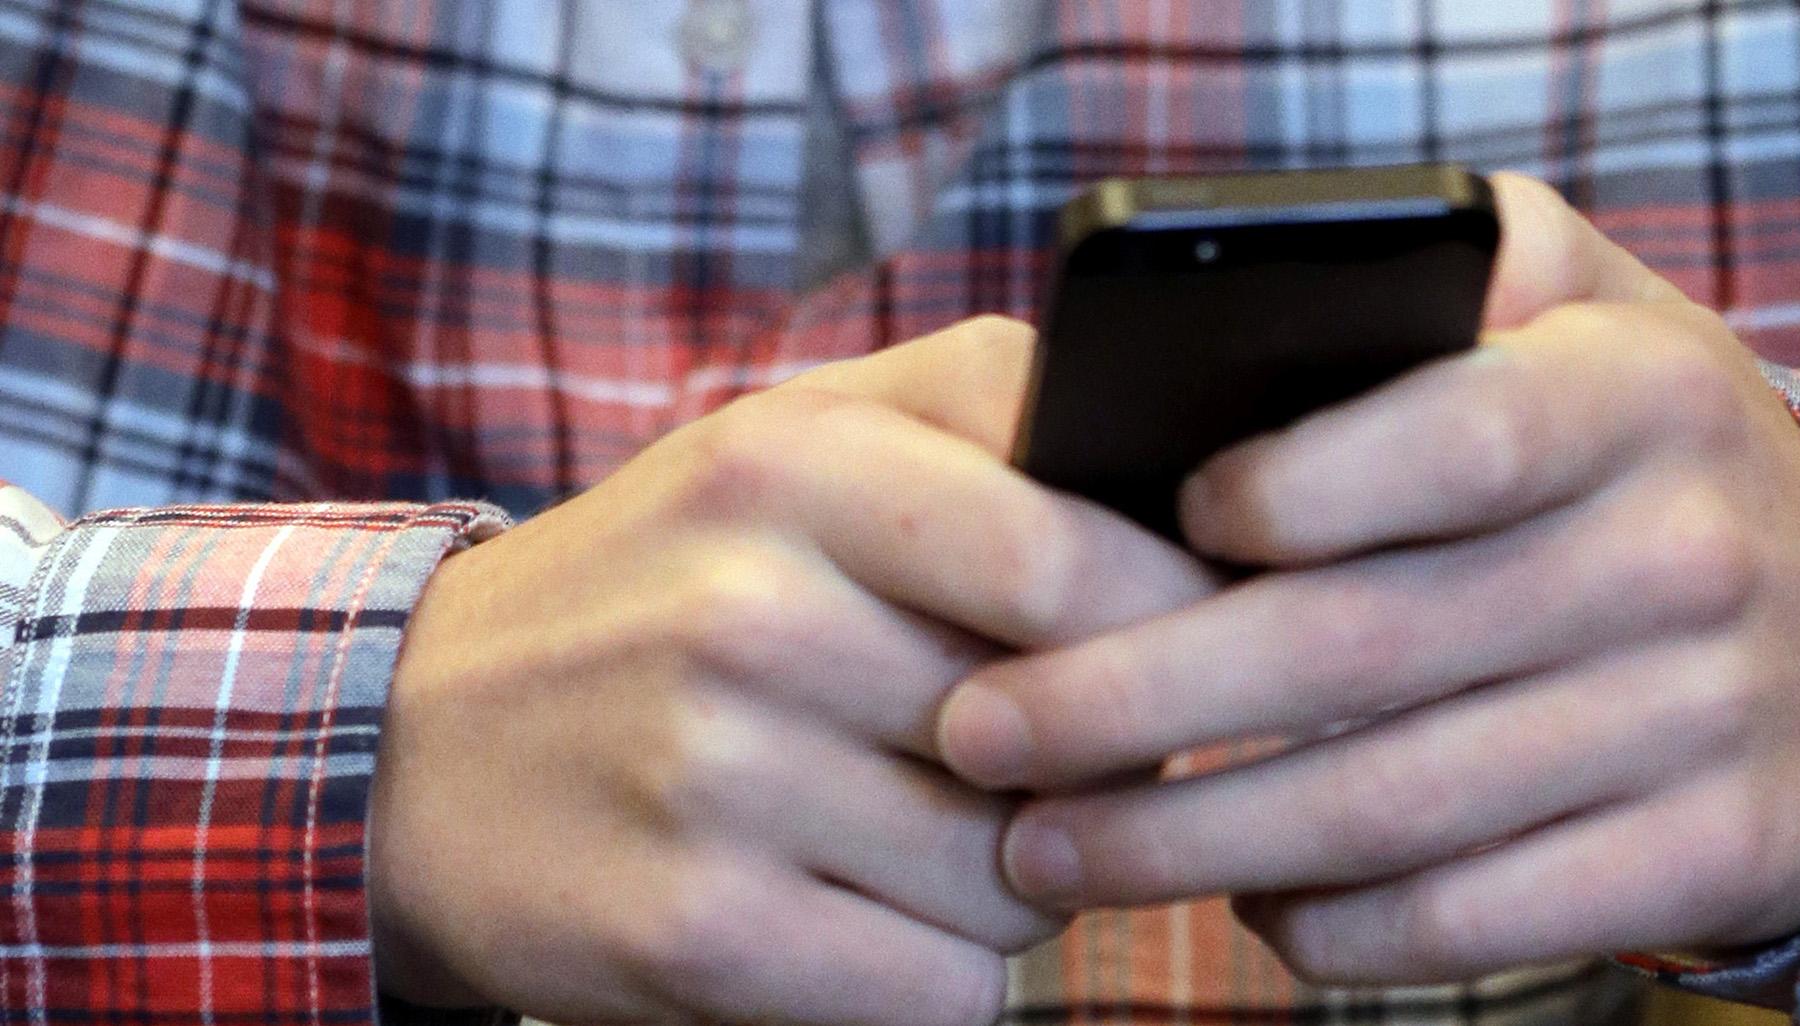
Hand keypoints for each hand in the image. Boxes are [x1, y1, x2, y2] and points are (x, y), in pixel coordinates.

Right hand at [367, 316, 1219, 1025]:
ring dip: (1007, 876)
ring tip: (911, 826)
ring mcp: (713, 780)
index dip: (1170, 619)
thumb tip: (1184, 487)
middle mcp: (748, 614)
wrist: (413, 745)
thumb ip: (982, 412)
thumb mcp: (790, 437)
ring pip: (1020, 881)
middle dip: (1090, 757)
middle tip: (1032, 746)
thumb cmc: (657, 584)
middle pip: (1068, 733)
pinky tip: (856, 909)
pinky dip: (932, 969)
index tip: (1189, 642)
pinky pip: (943, 990)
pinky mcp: (695, 932)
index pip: (1072, 558)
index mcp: (788, 464)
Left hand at [937, 175, 1799, 983]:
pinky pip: (1476, 915)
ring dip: (1187, 842)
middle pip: (1357, 648)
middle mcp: (1681, 552)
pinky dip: (1332, 928)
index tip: (1128, 535)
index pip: (1446, 439)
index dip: (1282, 490)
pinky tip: (1238, 908)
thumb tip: (1212, 311)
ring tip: (1045, 849)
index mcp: (1632, 394)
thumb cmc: (1634, 458)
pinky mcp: (1710, 854)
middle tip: (980, 733)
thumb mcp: (1579, 320)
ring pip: (1390, 806)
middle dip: (1128, 707)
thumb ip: (1436, 276)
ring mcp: (1706, 718)